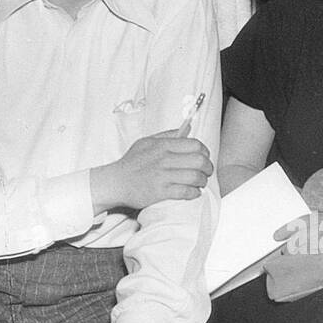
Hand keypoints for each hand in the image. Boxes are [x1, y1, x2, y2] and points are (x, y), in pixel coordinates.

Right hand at [91, 121, 211, 210]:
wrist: (115, 182)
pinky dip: (194, 193)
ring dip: (202, 182)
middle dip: (208, 168)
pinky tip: (193, 193)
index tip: (204, 158)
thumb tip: (188, 128)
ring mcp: (162, 176)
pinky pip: (185, 192)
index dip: (205, 152)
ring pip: (195, 177)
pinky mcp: (160, 192)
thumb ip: (168, 135)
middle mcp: (164, 159)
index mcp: (162, 145)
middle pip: (199, 161)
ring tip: (200, 184)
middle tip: (206, 172)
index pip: (195, 145)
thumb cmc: (132, 163)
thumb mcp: (147, 142)